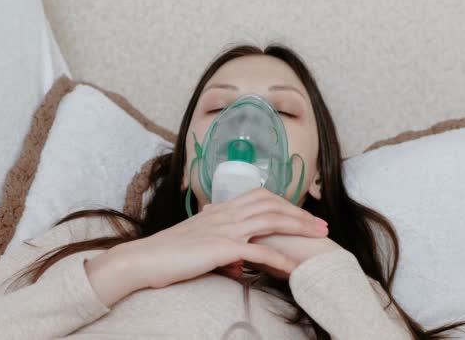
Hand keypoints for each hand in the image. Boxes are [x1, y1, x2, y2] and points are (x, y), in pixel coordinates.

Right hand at [85, 188, 328, 306]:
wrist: (144, 259)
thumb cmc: (167, 253)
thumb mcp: (196, 243)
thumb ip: (219, 245)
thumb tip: (238, 262)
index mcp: (218, 210)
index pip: (259, 197)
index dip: (284, 203)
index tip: (301, 214)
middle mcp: (224, 214)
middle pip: (271, 204)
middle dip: (300, 214)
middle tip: (320, 226)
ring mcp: (223, 229)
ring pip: (271, 221)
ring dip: (299, 229)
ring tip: (319, 239)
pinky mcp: (221, 248)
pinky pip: (259, 252)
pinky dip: (280, 260)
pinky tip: (294, 268)